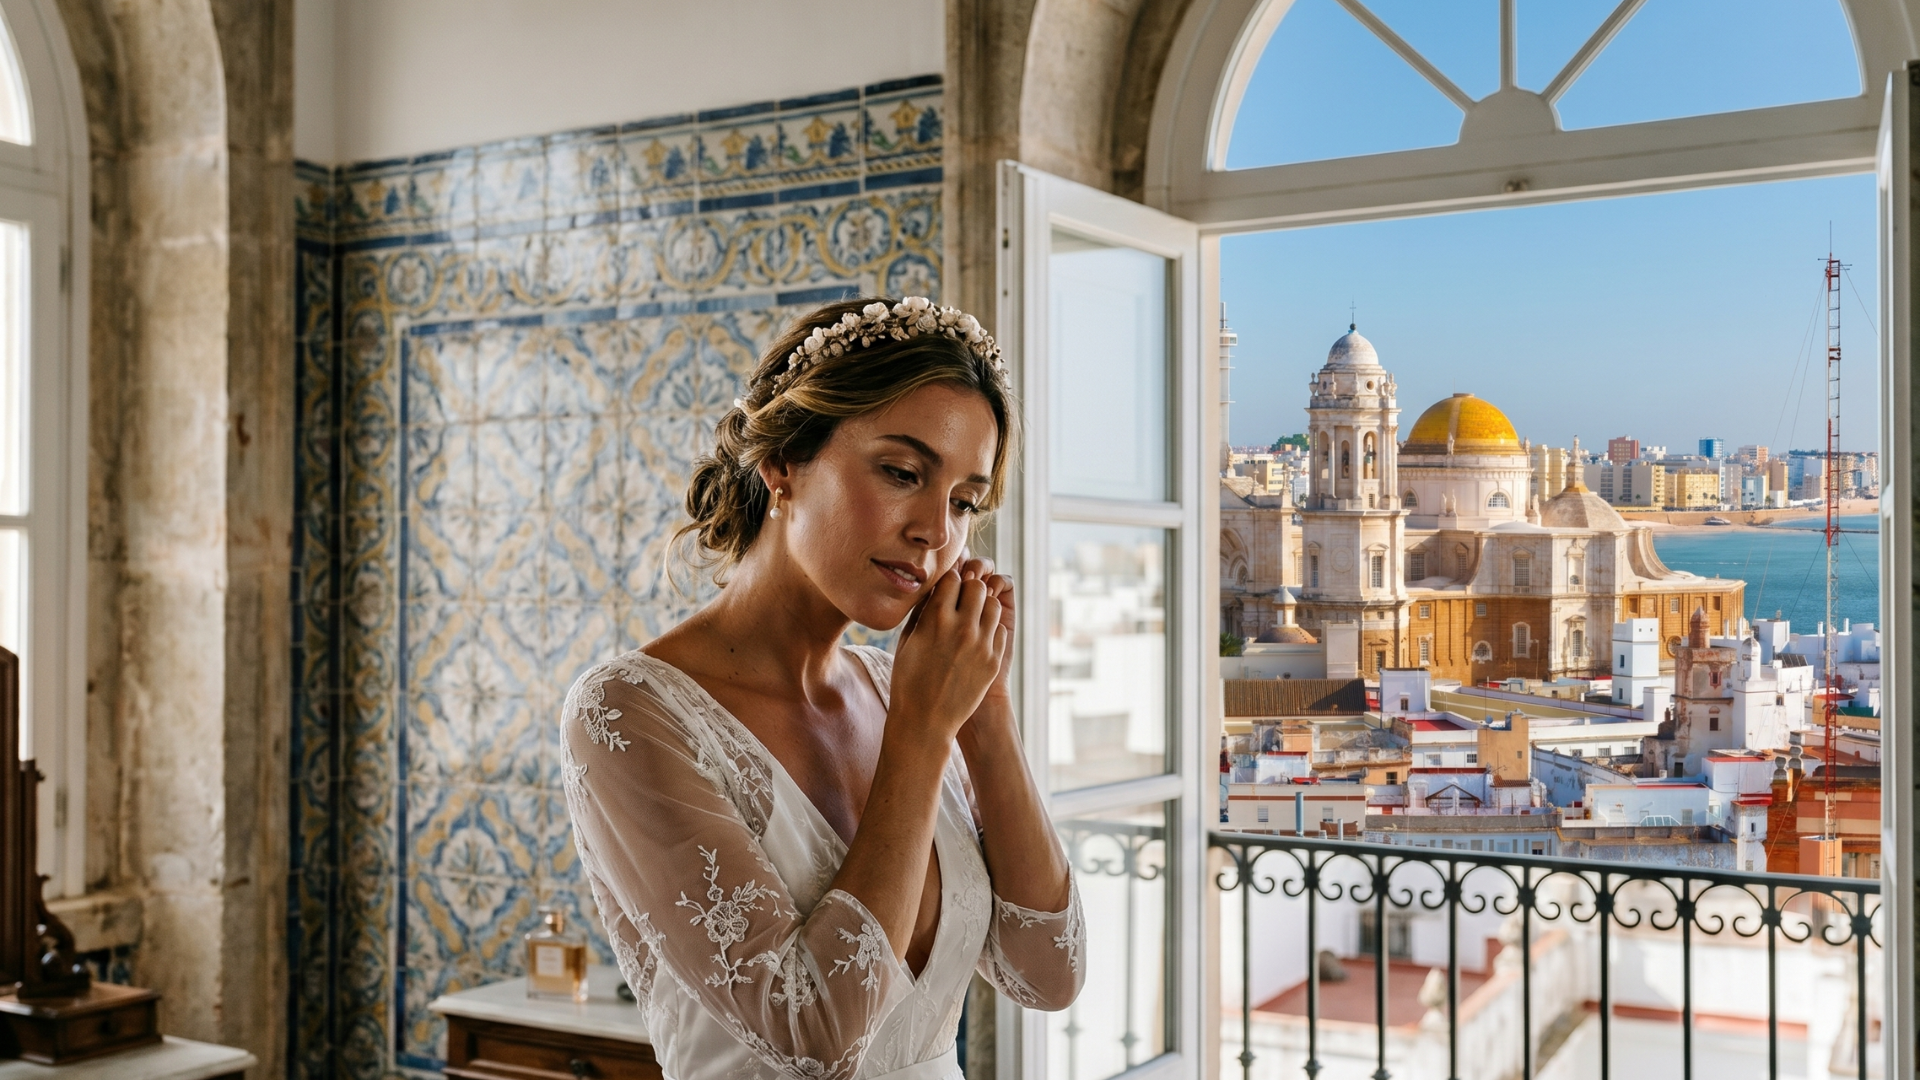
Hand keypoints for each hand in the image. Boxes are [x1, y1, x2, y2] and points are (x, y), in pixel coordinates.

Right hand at [890, 566, 1011, 746]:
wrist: (925, 720)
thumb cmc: (908, 679)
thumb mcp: (908, 640)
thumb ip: (923, 610)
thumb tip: (936, 587)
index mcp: (935, 619)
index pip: (953, 577)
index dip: (949, 581)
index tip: (946, 589)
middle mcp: (961, 628)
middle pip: (977, 586)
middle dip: (969, 589)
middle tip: (961, 601)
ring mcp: (981, 645)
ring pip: (993, 605)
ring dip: (982, 607)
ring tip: (971, 618)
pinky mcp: (993, 661)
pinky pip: (999, 630)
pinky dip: (989, 629)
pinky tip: (976, 640)